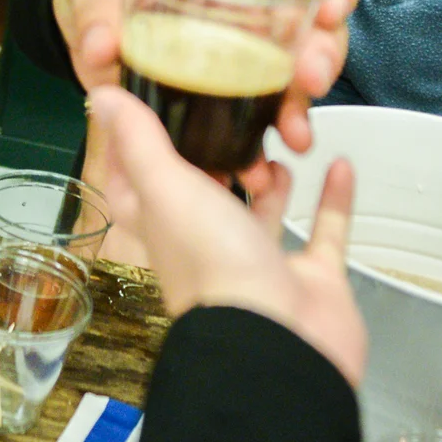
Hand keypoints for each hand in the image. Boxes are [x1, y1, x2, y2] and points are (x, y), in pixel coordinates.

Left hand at [54, 0, 355, 154]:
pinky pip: (265, 117)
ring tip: (292, 135)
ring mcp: (250, 54)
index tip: (330, 10)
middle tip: (308, 82)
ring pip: (300, 77)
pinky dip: (264, 142)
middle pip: (317, 25)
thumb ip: (97, 14)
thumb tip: (100, 47)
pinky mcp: (234, 94)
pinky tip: (258, 164)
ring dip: (301, 107)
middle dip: (324, 54)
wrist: (88, 30)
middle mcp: (255, 8)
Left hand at [89, 84, 367, 387]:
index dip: (139, 150)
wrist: (281, 344)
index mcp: (165, 229)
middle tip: (236, 115)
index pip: (139, 186)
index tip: (151, 105)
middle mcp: (209, 247)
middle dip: (219, 157)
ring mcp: (262, 266)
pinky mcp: (312, 279)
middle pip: (207, 195)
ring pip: (262, 213)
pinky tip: (340, 162)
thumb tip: (102, 97)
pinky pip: (324, 231)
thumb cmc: (213, 266)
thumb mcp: (167, 189)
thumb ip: (140, 142)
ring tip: (281, 140)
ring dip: (270, 178)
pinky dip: (332, 199)